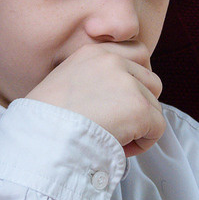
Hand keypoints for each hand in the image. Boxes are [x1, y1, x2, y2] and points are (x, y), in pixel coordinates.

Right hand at [26, 43, 165, 157]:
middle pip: (151, 81)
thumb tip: (116, 98)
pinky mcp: (138, 108)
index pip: (138, 52)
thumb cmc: (44, 122)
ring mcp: (128, 84)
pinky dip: (143, 143)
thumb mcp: (64, 83)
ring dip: (140, 126)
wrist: (40, 140)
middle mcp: (112, 61)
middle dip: (140, 104)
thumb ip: (94, 80)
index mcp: (93, 52)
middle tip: (116, 125)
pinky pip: (157, 129)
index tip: (121, 102)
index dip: (136, 80)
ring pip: (154, 107)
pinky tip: (118, 147)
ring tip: (113, 138)